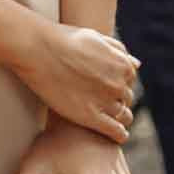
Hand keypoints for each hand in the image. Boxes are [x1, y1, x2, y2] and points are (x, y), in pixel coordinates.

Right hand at [13, 22, 138, 141]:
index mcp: (122, 65)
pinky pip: (115, 131)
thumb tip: (137, 65)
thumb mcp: (96, 37)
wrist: (36, 48)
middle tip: (100, 102)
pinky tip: (115, 135)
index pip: (129, 81)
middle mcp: (118, 84)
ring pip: (123, 116)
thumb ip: (118, 51)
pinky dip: (119, 134)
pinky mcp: (89, 116)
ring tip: (106, 120)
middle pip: (126, 99)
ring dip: (118, 118)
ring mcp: (105, 101)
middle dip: (116, 100)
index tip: (104, 87)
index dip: (116, 83)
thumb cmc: (62, 39)